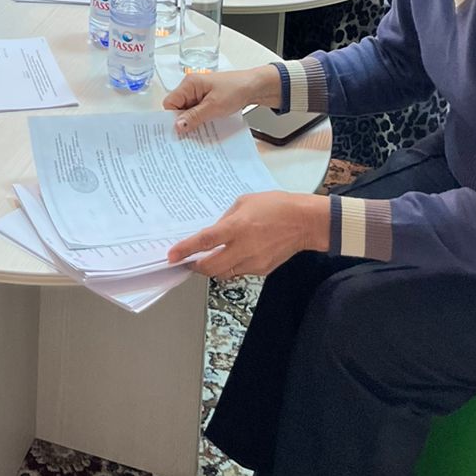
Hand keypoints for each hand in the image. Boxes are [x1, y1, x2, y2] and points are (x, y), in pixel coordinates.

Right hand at [162, 66, 277, 133]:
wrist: (255, 87)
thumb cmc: (236, 89)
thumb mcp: (214, 106)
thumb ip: (194, 116)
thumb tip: (177, 126)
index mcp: (189, 84)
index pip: (170, 103)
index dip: (172, 117)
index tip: (178, 132)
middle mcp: (191, 88)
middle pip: (178, 108)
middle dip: (183, 122)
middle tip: (189, 136)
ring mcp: (199, 94)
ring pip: (188, 112)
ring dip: (193, 122)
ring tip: (199, 134)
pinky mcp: (206, 100)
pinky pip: (197, 112)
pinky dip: (200, 120)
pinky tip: (206, 129)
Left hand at [167, 191, 330, 277]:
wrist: (304, 222)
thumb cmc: (275, 206)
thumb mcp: (244, 202)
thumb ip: (226, 219)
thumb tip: (214, 234)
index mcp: (237, 227)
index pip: (205, 242)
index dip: (185, 249)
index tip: (171, 256)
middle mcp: (244, 248)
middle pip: (211, 267)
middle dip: (196, 266)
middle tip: (188, 260)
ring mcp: (253, 262)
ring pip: (224, 273)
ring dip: (214, 267)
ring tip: (210, 256)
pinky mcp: (262, 270)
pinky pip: (239, 271)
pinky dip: (231, 265)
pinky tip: (234, 254)